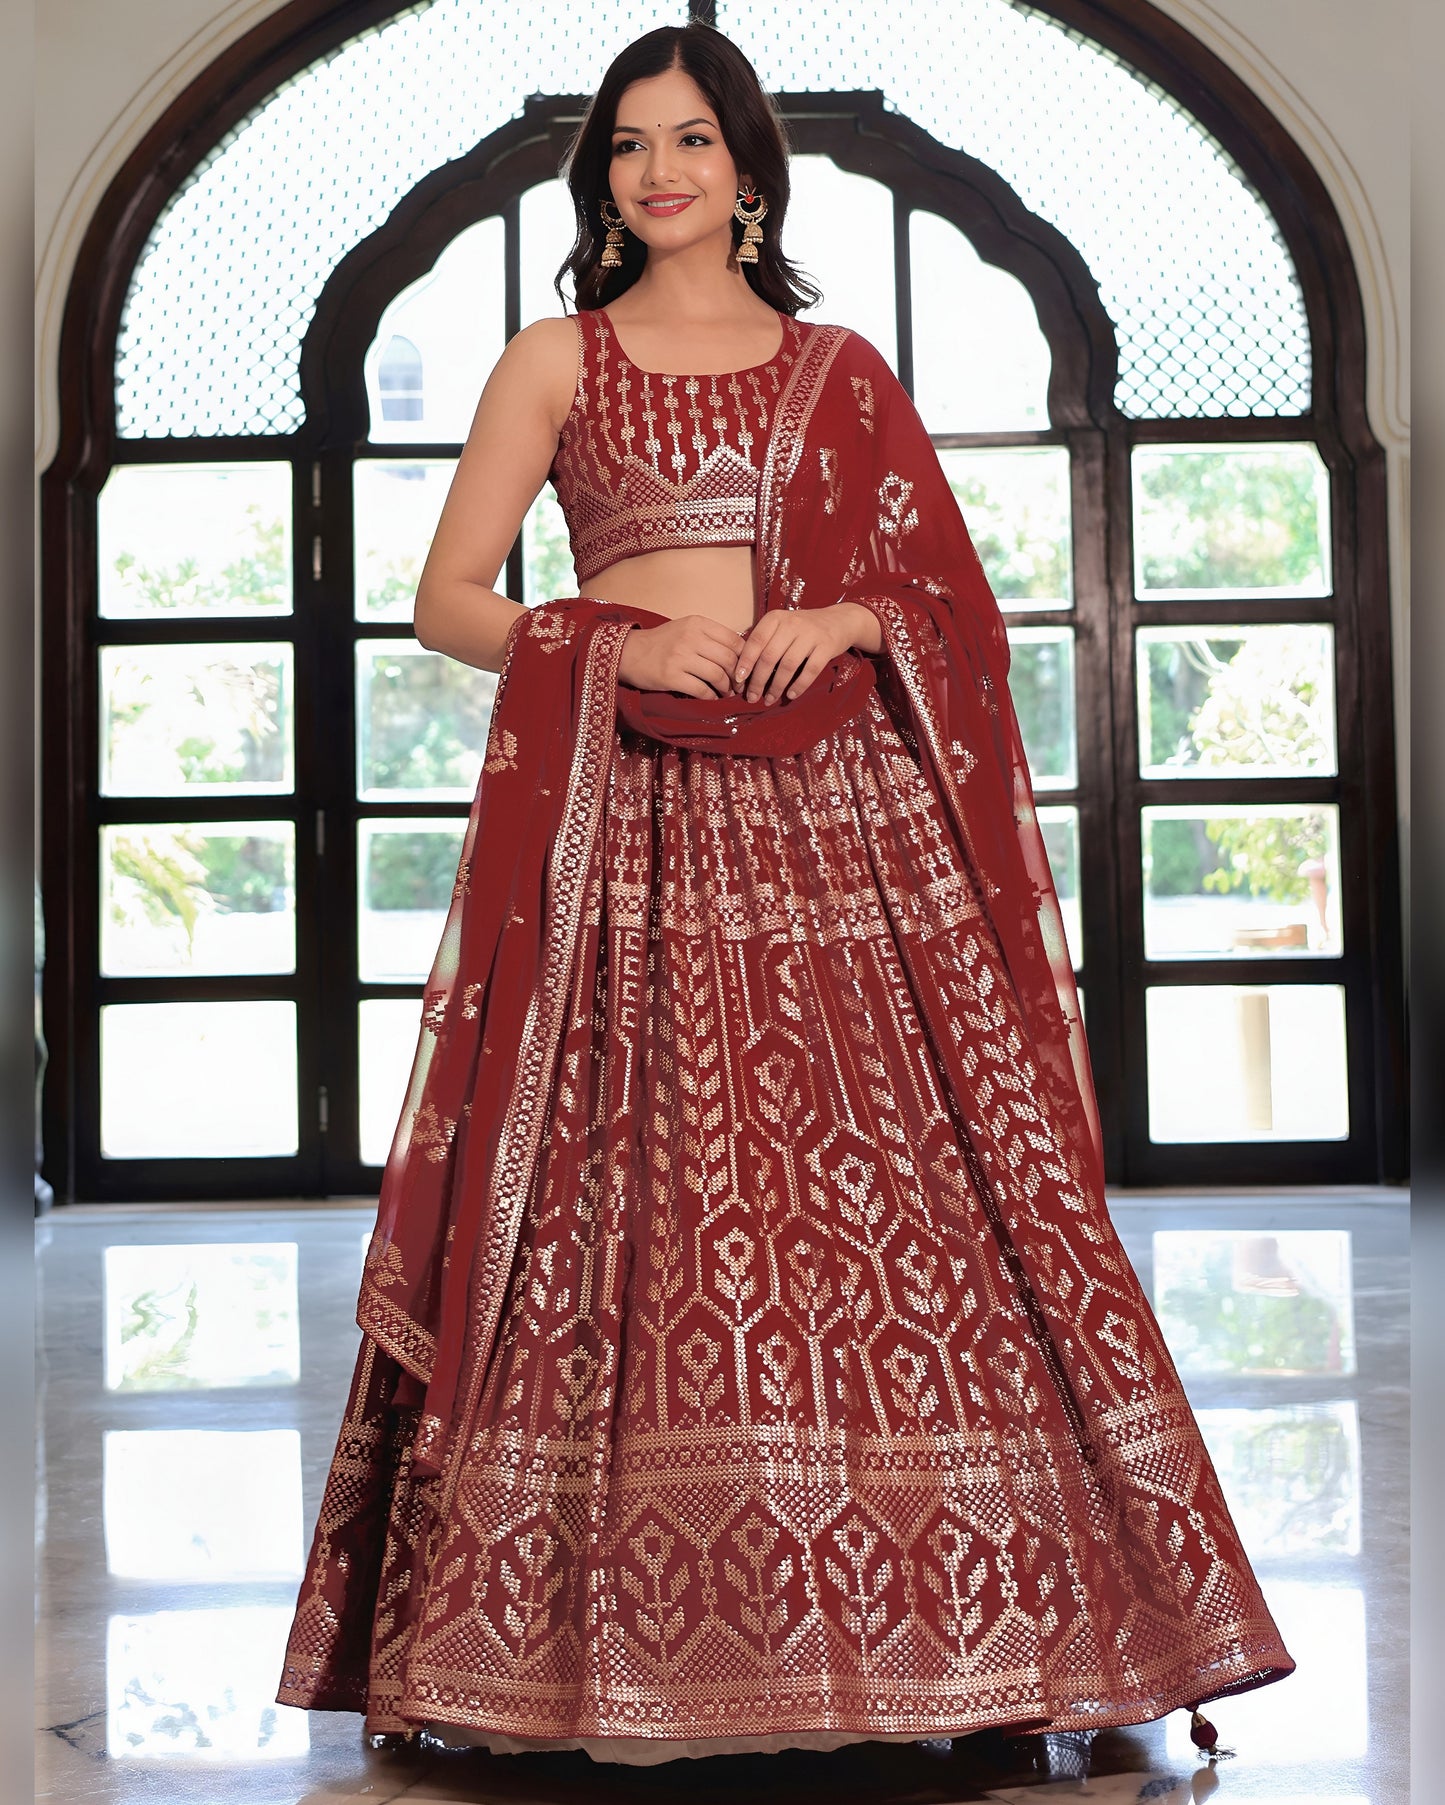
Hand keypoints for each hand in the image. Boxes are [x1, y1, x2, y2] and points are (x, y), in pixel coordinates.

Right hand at [616, 614, 744, 697]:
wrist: (629, 652)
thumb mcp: (686, 629)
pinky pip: (701, 689)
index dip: (745, 658)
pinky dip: (711, 696)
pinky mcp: (671, 676)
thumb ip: (710, 637)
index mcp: (698, 623)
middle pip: (729, 659)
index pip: (734, 640)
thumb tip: (740, 654)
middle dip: (738, 676)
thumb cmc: (662, 642)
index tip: (745, 669)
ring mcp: (680, 657)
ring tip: (726, 693)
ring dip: (726, 688)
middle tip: (738, 686)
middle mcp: (691, 637)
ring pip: (717, 675)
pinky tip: (711, 697)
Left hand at [733, 604, 875, 704]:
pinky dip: (799, 685)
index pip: (755, 641)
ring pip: (788, 665)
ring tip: (769, 699)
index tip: (738, 680)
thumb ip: (764, 642)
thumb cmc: (802, 629)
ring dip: (776, 686)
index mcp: (776, 618)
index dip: (745, 662)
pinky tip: (791, 695)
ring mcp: (811, 634)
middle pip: (769, 656)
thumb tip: (741, 671)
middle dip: (758, 681)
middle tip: (752, 697)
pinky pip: (811, 670)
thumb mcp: (781, 627)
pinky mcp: (827, 646)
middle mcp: (792, 623)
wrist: (838, 621)